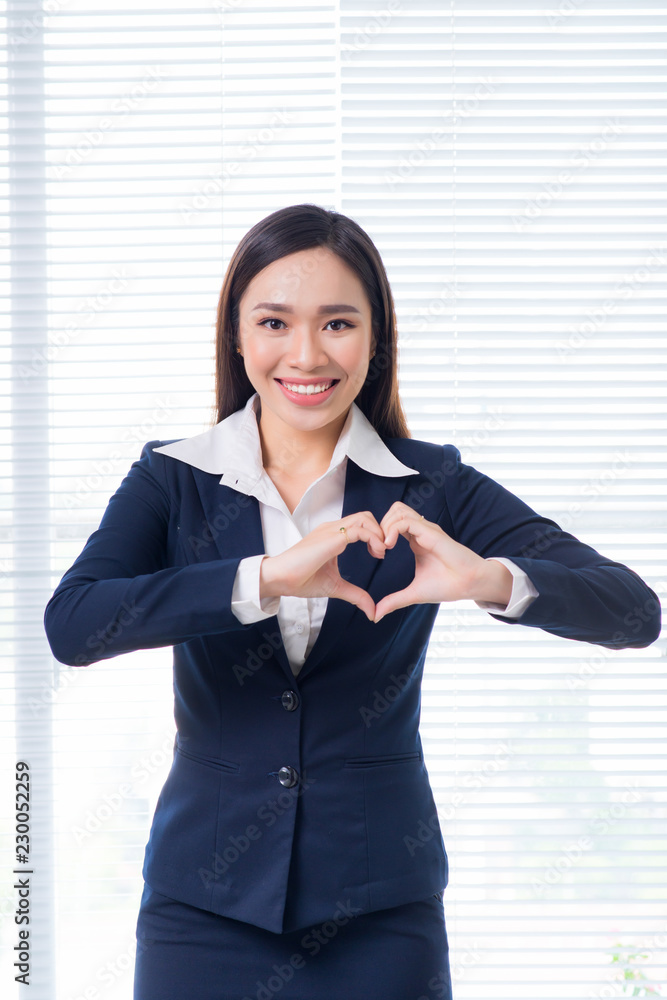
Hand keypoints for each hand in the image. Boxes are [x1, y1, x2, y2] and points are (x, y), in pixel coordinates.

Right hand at [259, 513, 386, 621]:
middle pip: (365, 516)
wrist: (280, 579)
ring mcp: (331, 531)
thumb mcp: (335, 587)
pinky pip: (359, 530)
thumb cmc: (300, 580)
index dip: (374, 534)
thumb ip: (355, 595)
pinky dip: (374, 538)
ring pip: (364, 518)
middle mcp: (332, 529)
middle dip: (380, 530)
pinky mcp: (331, 538)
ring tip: (380, 552)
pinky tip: (376, 553)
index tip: (378, 554)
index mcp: (332, 536)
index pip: (360, 523)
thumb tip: (371, 611)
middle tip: (382, 552)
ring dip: (379, 533)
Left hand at [373, 502, 512, 622]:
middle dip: (380, 525)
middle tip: (378, 547)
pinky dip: (392, 530)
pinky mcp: (430, 532)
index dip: (380, 534)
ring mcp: (425, 530)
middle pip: (394, 511)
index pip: (393, 523)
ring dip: (385, 525)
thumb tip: (376, 615)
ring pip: (398, 510)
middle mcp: (420, 532)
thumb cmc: (448, 586)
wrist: (469, 585)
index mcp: (416, 541)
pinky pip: (405, 521)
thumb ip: (394, 601)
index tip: (377, 554)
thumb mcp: (414, 593)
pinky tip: (389, 546)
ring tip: (384, 546)